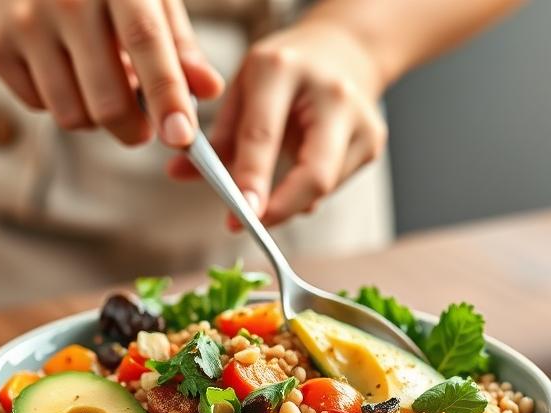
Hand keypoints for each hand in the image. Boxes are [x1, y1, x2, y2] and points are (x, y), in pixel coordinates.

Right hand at [0, 0, 223, 146]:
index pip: (145, 42)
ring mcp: (22, 22)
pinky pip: (39, 106)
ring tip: (100, 83)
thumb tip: (209, 91)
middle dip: (133, 129)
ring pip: (72, 114)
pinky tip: (64, 69)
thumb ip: (179, 44)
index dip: (165, 94)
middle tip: (142, 127)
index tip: (182, 137)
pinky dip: (60, 101)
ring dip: (95, 117)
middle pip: (107, 99)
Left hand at [168, 20, 387, 227]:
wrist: (343, 49)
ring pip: (325, 186)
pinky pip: (334, 185)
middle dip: (282, 208)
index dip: (252, 179)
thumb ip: (215, 135)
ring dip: (290, 202)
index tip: (239, 214)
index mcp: (282, 69)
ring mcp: (360, 118)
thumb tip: (177, 173)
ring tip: (267, 194)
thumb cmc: (282, 73)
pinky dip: (307, 192)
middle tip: (250, 226)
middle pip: (314, 173)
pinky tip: (294, 176)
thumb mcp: (242, 88)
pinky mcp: (373, 140)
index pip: (264, 134)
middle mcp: (330, 92)